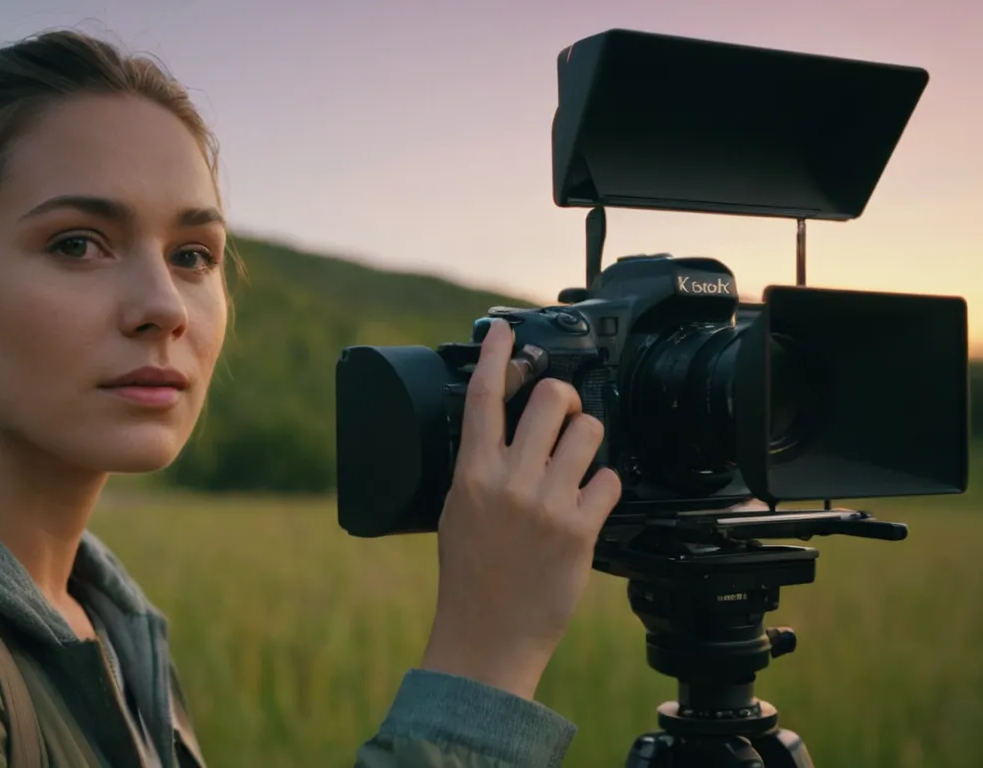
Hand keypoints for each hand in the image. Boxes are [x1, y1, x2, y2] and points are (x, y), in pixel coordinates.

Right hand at [419, 318, 621, 699]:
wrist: (486, 634)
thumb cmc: (469, 577)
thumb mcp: (456, 512)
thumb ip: (477, 469)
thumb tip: (499, 434)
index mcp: (471, 472)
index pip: (484, 397)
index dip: (497, 355)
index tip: (504, 330)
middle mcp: (508, 480)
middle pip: (552, 399)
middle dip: (565, 397)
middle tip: (565, 413)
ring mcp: (546, 502)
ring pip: (589, 431)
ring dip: (589, 439)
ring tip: (579, 462)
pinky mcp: (579, 528)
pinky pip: (609, 480)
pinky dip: (604, 486)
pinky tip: (590, 502)